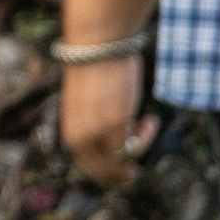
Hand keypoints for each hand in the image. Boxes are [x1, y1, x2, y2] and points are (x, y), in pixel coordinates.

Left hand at [60, 55, 152, 187]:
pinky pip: (132, 147)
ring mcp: (95, 132)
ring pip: (120, 162)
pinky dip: (146, 138)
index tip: (125, 167)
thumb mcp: (90, 104)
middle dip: (121, 175)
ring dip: (138, 150)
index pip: (86, 165)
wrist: (96, 44)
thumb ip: (96, 124)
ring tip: (147, 125)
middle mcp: (78, 136)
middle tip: (135, 172)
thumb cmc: (94, 68)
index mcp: (69, 130)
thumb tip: (119, 139)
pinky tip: (150, 118)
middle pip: (102, 172)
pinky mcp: (114, 124)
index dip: (106, 171)